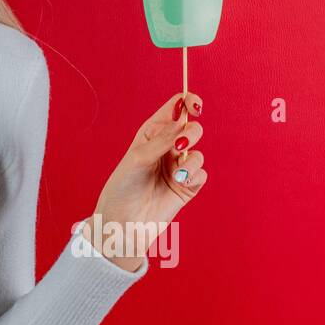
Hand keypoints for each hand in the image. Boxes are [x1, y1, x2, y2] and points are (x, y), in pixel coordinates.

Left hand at [82, 91, 206, 270]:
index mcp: (152, 132)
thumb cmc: (122, 187)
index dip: (189, 102)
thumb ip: (162, 140)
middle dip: (191, 134)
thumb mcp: (138, 158)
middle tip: (181, 146)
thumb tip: (183, 123)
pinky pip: (202, 173)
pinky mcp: (187, 186)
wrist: (123, 222)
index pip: (176, 108)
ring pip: (199, 153)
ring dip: (191, 161)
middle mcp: (167, 147)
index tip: (196, 107)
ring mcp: (178, 166)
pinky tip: (180, 183)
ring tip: (176, 174)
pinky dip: (194, 176)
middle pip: (192, 128)